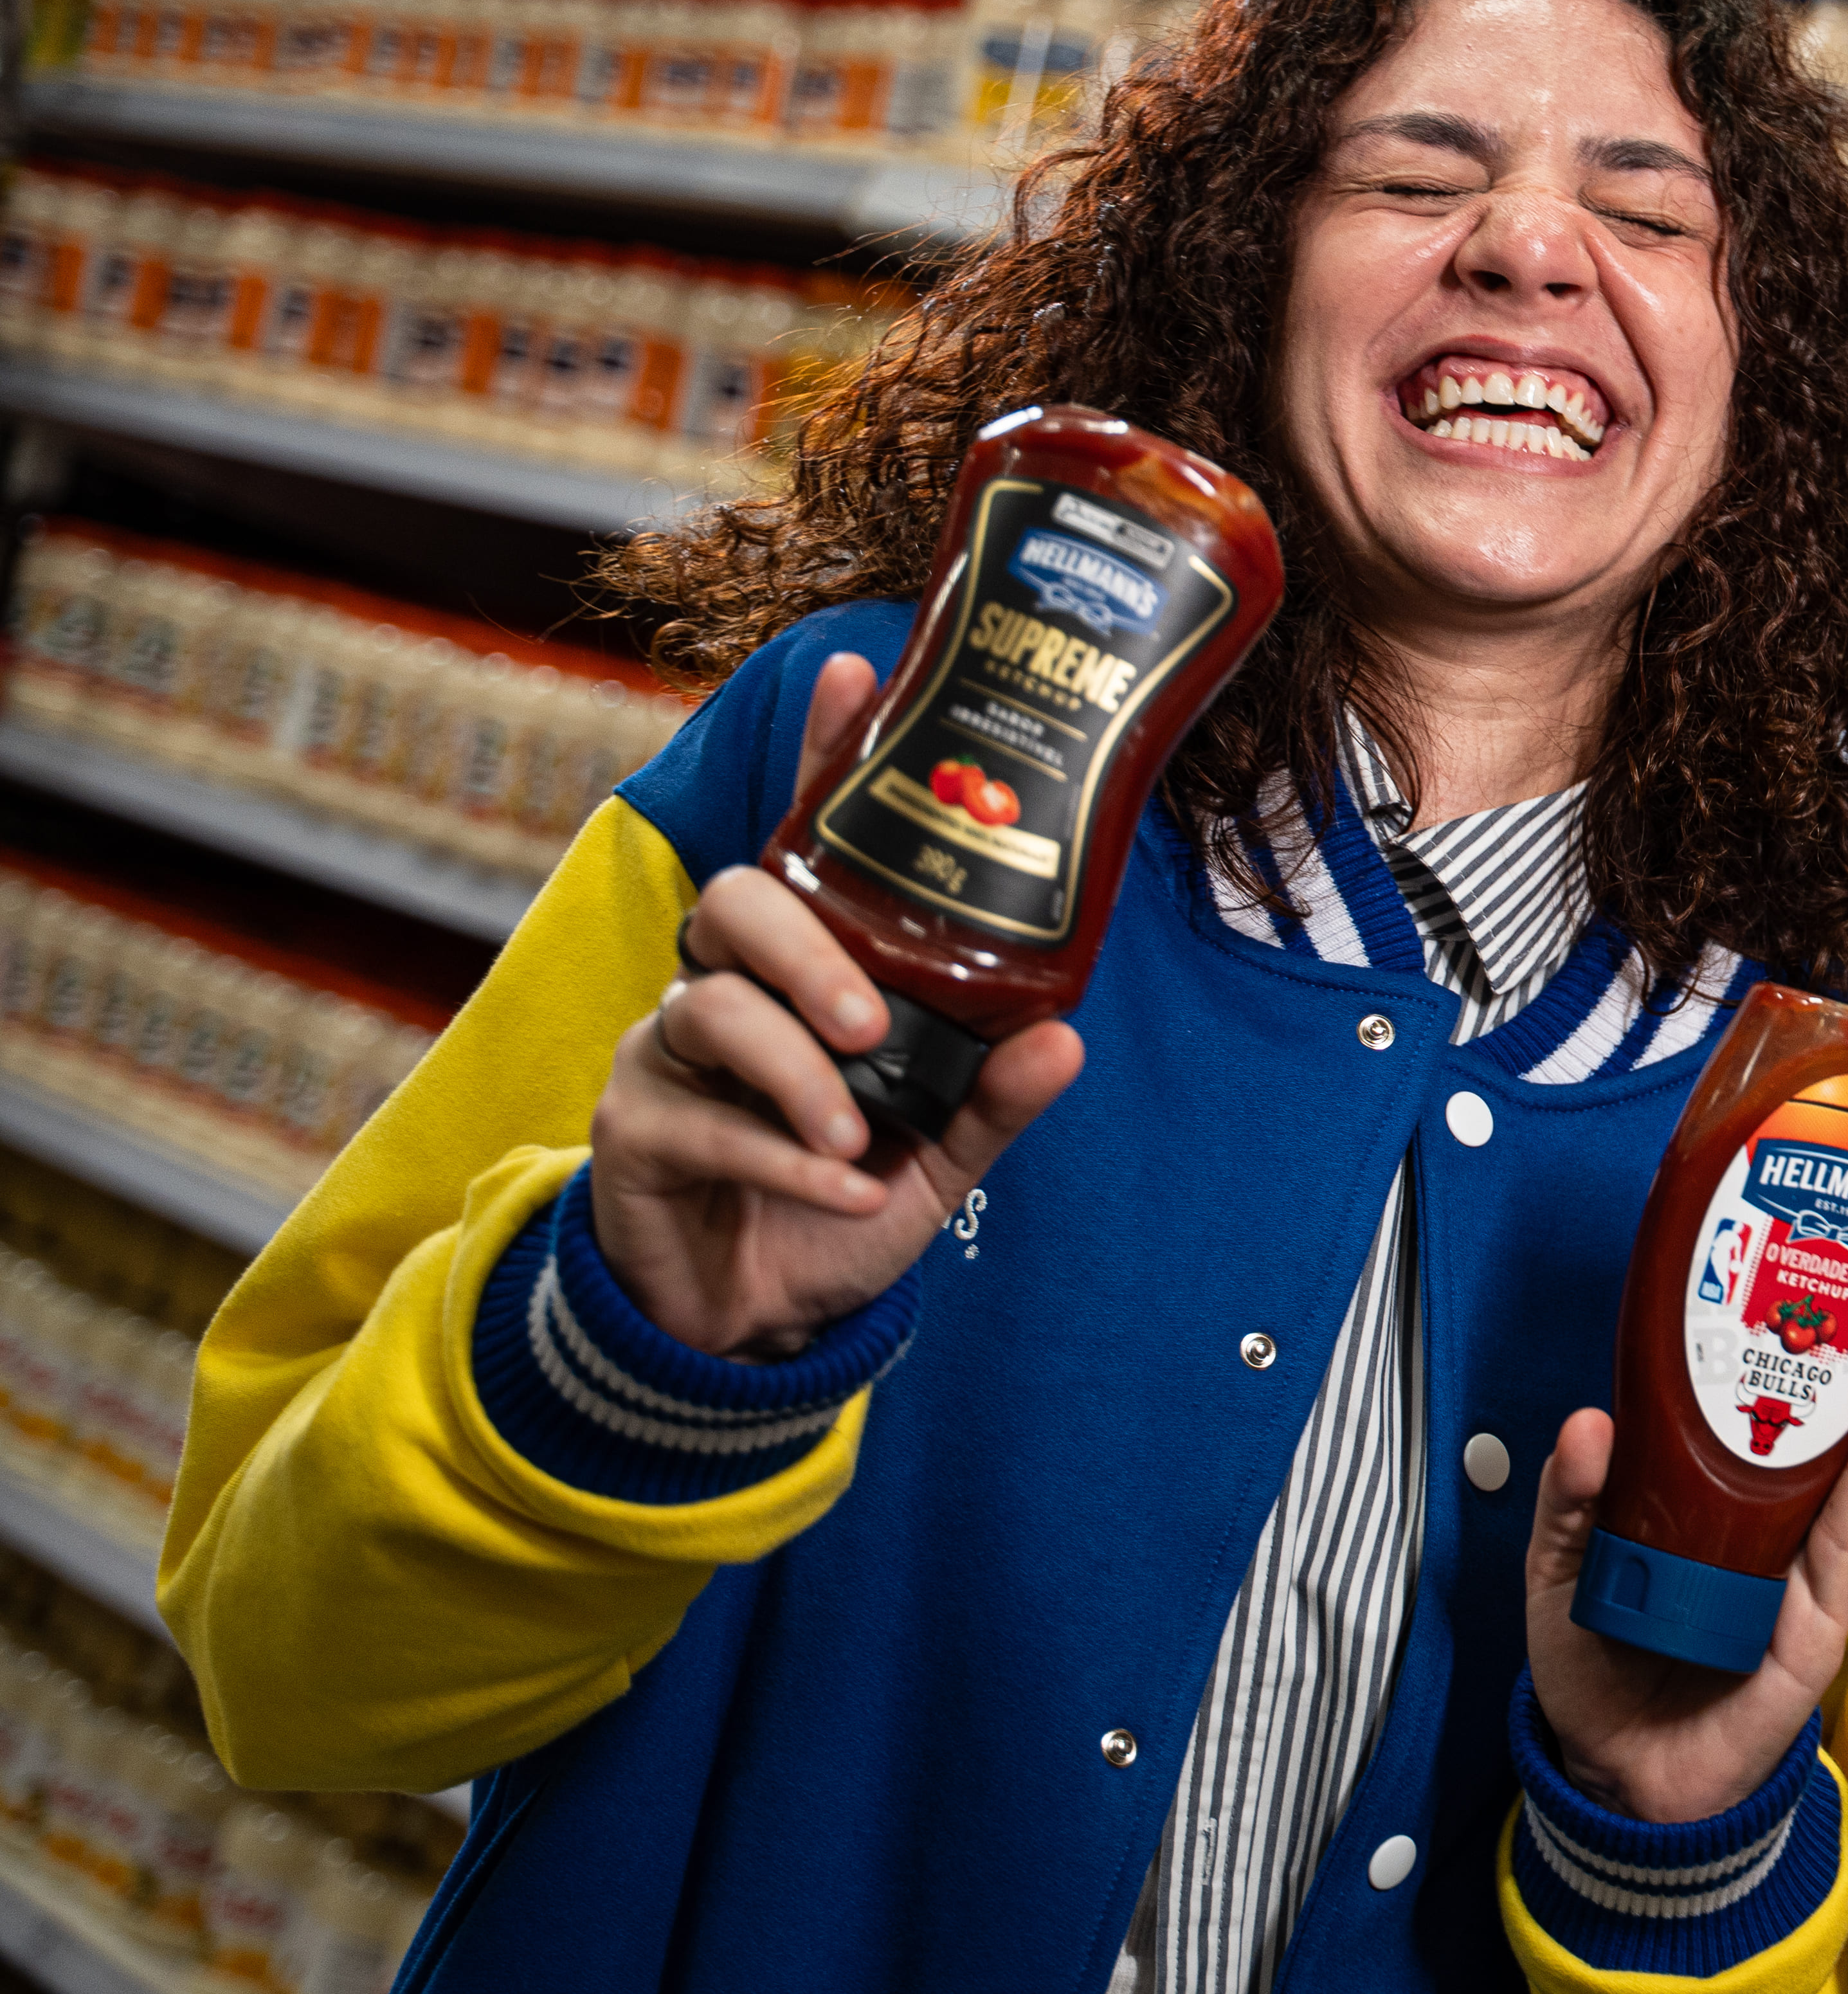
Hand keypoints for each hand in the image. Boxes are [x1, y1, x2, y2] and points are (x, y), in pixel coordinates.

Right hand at [588, 652, 1086, 1361]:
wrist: (752, 1323)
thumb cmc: (839, 1200)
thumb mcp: (938, 1154)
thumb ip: (992, 1095)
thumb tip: (1065, 1039)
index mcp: (802, 970)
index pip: (803, 842)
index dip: (821, 752)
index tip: (853, 670)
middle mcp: (726, 986)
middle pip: (735, 905)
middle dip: (803, 950)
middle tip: (868, 1019)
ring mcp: (669, 1053)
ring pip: (707, 1008)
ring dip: (795, 1071)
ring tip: (857, 1132)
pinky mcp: (636, 1130)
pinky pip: (700, 1122)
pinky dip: (780, 1156)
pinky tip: (841, 1189)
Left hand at [1524, 1237, 1847, 1825]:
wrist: (1617, 1780)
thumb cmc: (1602, 1673)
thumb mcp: (1561, 1568)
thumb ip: (1570, 1498)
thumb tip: (1589, 1420)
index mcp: (1730, 1489)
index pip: (1792, 1391)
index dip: (1833, 1326)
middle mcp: (1783, 1515)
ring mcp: (1808, 1563)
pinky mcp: (1816, 1615)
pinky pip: (1846, 1529)